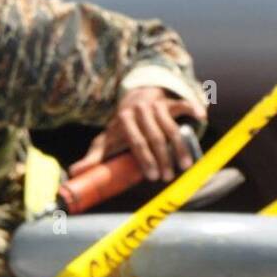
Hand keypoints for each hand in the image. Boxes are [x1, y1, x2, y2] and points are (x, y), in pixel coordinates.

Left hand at [69, 88, 203, 182]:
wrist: (133, 99)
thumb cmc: (120, 126)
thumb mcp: (106, 138)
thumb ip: (94, 156)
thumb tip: (74, 173)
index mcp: (123, 120)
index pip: (136, 142)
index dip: (145, 160)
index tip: (153, 177)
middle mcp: (140, 110)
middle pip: (155, 137)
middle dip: (163, 159)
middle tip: (168, 177)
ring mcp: (156, 105)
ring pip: (171, 127)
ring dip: (179, 147)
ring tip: (185, 166)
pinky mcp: (169, 102)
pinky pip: (182, 105)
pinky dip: (192, 109)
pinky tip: (201, 117)